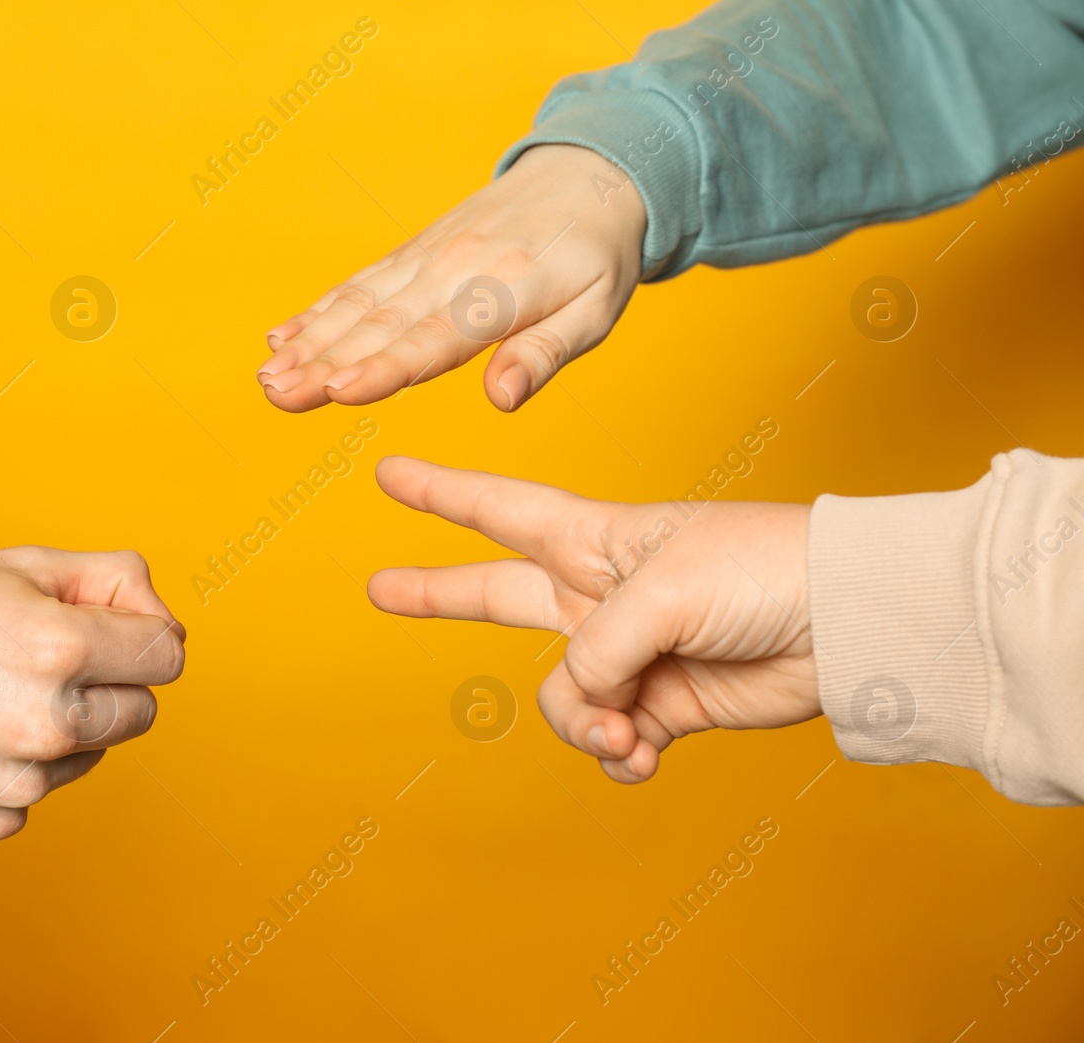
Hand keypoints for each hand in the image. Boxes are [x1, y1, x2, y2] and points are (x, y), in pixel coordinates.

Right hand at [0, 547, 185, 837]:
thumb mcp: (23, 563)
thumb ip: (114, 580)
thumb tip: (171, 627)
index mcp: (59, 645)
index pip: (168, 655)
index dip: (141, 636)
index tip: (104, 629)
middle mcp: (46, 720)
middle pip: (142, 711)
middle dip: (110, 683)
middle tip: (43, 659)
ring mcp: (19, 777)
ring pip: (94, 754)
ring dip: (66, 728)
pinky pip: (42, 793)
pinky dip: (19, 768)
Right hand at [256, 144, 645, 412]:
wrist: (588, 171)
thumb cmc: (597, 253)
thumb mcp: (596, 310)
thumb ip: (544, 355)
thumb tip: (501, 400)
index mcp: (503, 291)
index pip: (434, 340)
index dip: (385, 368)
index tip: (339, 391)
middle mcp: (453, 270)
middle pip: (380, 326)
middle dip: (323, 363)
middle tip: (276, 395)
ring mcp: (425, 259)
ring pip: (358, 306)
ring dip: (308, 343)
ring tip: (267, 378)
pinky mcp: (412, 254)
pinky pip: (358, 285)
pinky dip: (318, 312)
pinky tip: (282, 339)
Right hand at [365, 457, 817, 782]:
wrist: (848, 624)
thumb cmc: (762, 569)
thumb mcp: (659, 592)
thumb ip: (593, 649)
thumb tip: (574, 701)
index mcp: (594, 541)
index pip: (497, 510)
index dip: (440, 494)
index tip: (389, 471)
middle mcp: (600, 595)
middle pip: (493, 596)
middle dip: (435, 593)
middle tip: (378, 588)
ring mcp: (629, 653)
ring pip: (561, 698)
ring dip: (582, 722)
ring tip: (625, 729)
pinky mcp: (664, 705)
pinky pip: (609, 740)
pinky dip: (619, 755)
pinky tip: (644, 754)